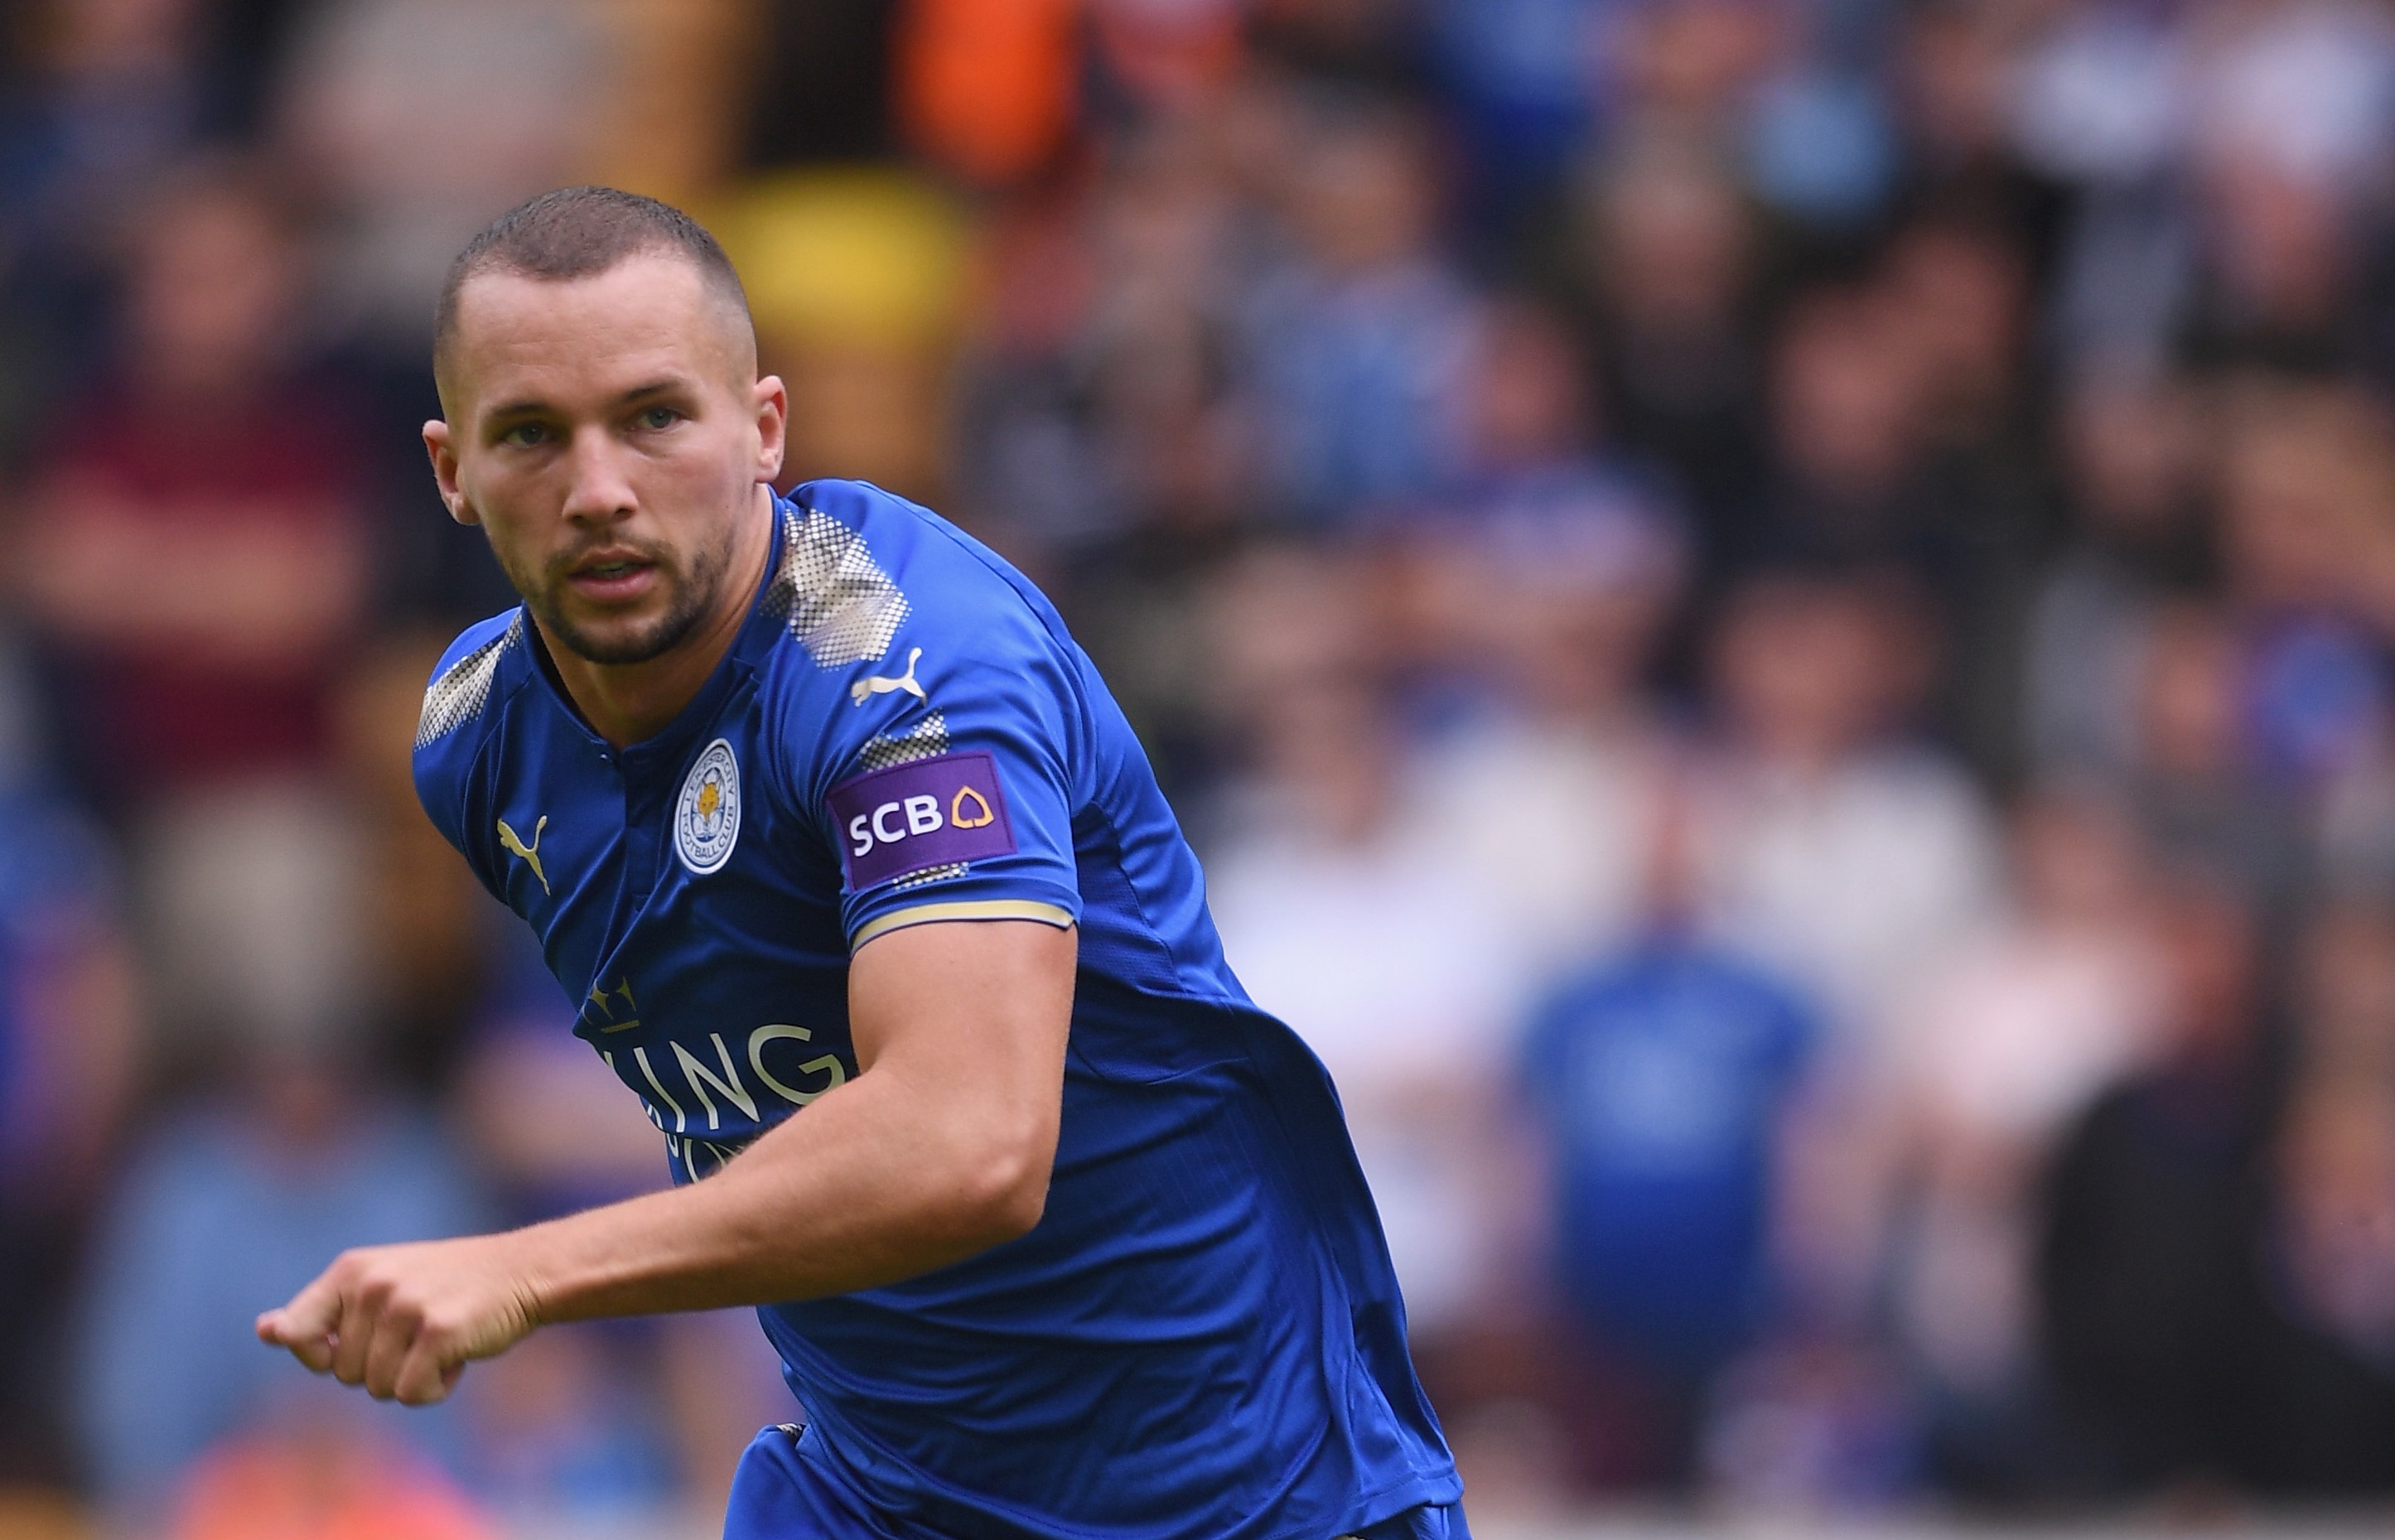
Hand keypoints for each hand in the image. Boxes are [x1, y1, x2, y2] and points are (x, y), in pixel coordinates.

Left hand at [255, 1234, 544, 1404]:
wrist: (522, 1271)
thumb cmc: (447, 1285)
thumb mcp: (379, 1284)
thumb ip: (325, 1312)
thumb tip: (265, 1331)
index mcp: (350, 1269)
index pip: (296, 1334)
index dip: (321, 1354)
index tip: (354, 1342)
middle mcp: (372, 1285)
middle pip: (342, 1374)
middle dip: (381, 1367)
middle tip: (420, 1332)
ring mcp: (405, 1307)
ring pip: (377, 1389)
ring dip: (411, 1379)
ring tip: (441, 1341)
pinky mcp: (438, 1332)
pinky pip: (412, 1395)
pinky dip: (436, 1389)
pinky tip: (458, 1357)